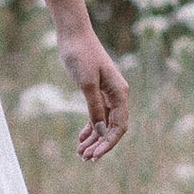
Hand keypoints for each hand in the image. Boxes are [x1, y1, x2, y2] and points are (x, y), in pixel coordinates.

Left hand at [58, 25, 129, 160]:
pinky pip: (97, 114)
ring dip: (93, 139)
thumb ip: (95, 108)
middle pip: (112, 128)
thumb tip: (101, 131)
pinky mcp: (97, 90)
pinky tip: (81, 138)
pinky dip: (89, 127)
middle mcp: (117, 95)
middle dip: (99, 144)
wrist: (73, 35)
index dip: (108, 144)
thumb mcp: (87, 83)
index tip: (94, 156)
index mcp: (120, 93)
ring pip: (103, 123)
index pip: (119, 127)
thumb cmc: (81, 55)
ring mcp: (107, 93)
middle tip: (84, 158)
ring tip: (80, 153)